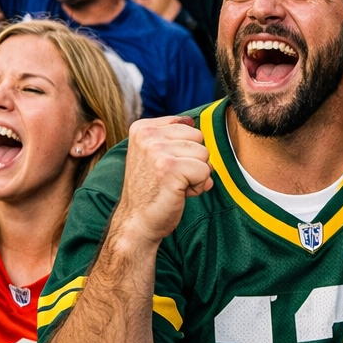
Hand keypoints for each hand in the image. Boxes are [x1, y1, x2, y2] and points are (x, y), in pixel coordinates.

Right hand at [114, 117, 212, 241]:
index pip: (188, 125)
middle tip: (173, 178)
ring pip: (204, 154)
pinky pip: (205, 171)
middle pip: (198, 137)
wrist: (137, 222)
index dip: (185, 150)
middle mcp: (147, 135)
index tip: (166, 167)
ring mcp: (157, 150)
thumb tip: (193, 121)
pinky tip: (180, 193)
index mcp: (142, 128)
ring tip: (176, 185)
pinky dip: (199, 186)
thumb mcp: (154, 155)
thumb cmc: (150, 191)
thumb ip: (172, 137)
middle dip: (194, 160)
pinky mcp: (169, 168)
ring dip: (197, 174)